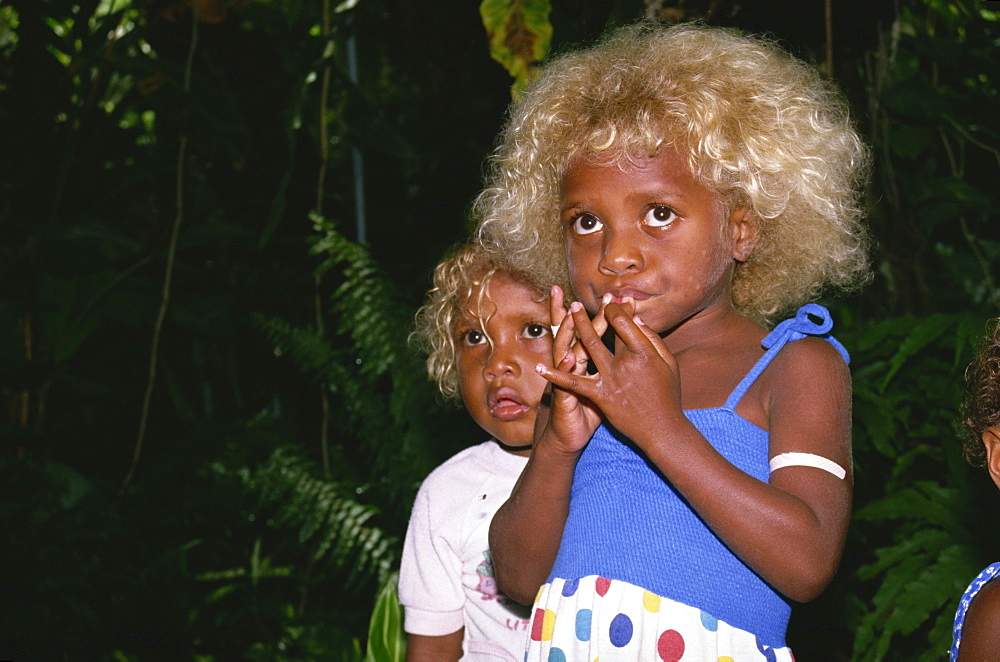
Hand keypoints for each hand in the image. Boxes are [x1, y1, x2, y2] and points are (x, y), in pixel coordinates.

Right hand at [535, 286, 610, 453]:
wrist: (568, 436)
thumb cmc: (587, 411)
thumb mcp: (599, 385)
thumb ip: (608, 365)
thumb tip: (625, 346)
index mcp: (582, 359)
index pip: (592, 330)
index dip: (604, 314)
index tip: (617, 296)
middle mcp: (570, 364)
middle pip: (574, 333)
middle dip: (581, 313)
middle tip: (589, 295)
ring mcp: (563, 379)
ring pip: (564, 350)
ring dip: (568, 333)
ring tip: (574, 315)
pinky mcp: (561, 395)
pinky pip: (562, 381)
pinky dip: (562, 369)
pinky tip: (569, 357)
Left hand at [538, 299, 681, 449]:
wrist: (661, 429)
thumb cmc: (668, 395)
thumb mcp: (668, 364)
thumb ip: (653, 340)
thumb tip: (637, 320)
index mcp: (644, 353)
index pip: (626, 323)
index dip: (618, 310)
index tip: (614, 301)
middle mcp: (626, 363)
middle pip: (608, 330)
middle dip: (595, 311)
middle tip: (583, 300)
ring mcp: (611, 379)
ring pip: (589, 346)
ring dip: (578, 326)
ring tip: (569, 310)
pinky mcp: (599, 395)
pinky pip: (574, 383)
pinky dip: (556, 375)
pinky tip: (540, 367)